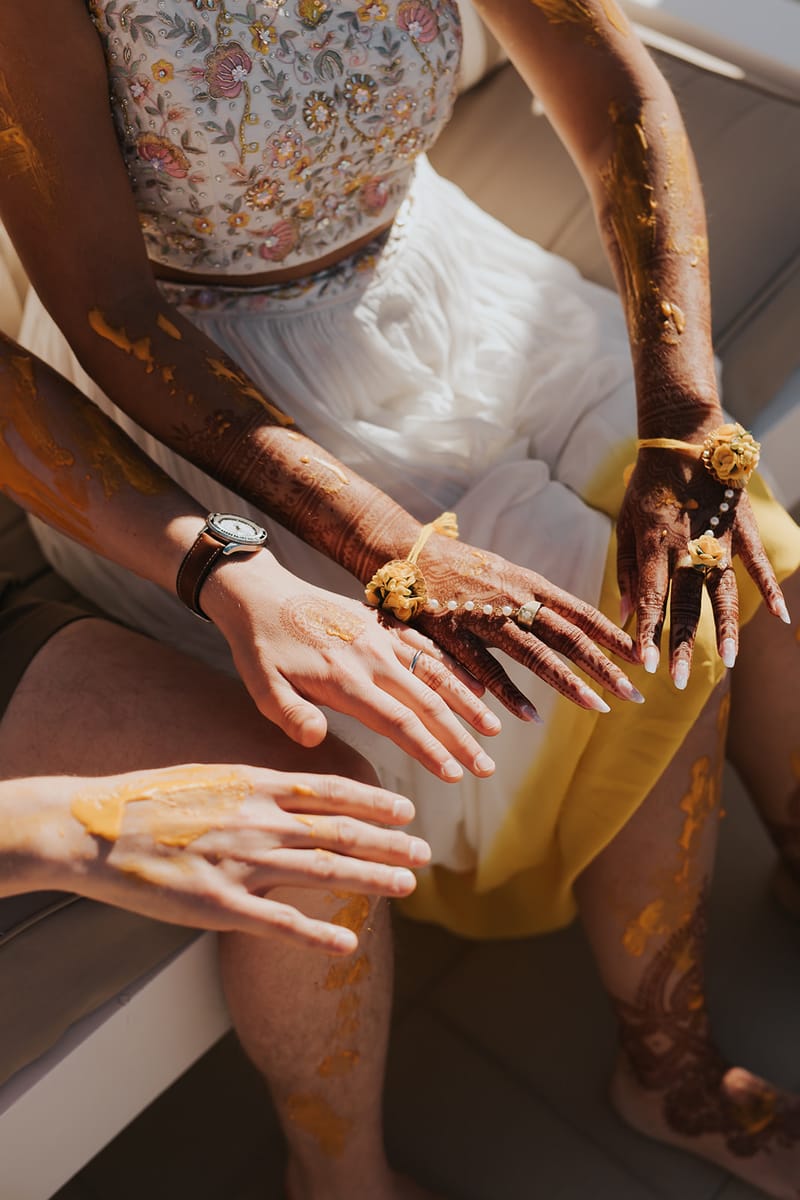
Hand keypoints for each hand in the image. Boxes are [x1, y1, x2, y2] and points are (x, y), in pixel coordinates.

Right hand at [31, 764, 430, 953]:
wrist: (95, 828)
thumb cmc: (148, 801)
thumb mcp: (210, 775)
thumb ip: (254, 787)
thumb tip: (290, 793)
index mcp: (256, 785)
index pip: (331, 792)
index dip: (375, 803)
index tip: (406, 811)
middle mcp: (259, 820)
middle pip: (340, 831)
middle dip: (389, 843)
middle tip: (425, 853)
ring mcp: (242, 862)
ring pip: (324, 870)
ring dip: (372, 879)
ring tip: (408, 887)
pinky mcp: (220, 904)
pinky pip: (279, 923)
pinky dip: (318, 934)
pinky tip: (348, 945)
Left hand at [204, 554, 501, 782]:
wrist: (257, 592)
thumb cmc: (258, 647)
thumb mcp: (260, 686)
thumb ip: (290, 715)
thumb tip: (318, 740)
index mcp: (345, 679)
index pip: (399, 722)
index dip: (431, 750)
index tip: (455, 775)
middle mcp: (371, 657)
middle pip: (428, 702)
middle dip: (461, 738)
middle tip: (487, 769)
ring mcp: (380, 637)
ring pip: (435, 672)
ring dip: (467, 703)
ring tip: (495, 730)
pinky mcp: (379, 623)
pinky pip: (424, 646)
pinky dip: (452, 666)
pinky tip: (475, 684)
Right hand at [408, 536, 641, 719]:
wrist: (407, 551)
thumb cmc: (459, 567)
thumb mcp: (505, 577)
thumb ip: (534, 602)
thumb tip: (570, 628)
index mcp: (530, 585)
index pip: (582, 613)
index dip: (615, 635)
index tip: (644, 656)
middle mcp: (515, 600)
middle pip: (569, 636)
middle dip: (605, 666)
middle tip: (636, 693)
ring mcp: (485, 617)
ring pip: (535, 653)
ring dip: (569, 682)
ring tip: (598, 707)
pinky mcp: (454, 634)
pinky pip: (486, 668)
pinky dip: (509, 694)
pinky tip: (531, 717)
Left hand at [617, 436, 787, 685]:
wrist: (684, 437)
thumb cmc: (647, 484)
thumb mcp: (625, 523)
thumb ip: (625, 569)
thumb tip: (622, 613)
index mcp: (653, 545)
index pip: (649, 598)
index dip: (647, 633)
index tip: (645, 666)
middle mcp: (686, 546)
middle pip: (685, 604)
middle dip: (682, 644)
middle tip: (679, 681)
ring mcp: (718, 538)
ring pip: (723, 591)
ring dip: (726, 628)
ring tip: (730, 661)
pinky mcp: (742, 529)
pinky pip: (757, 564)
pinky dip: (770, 589)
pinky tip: (780, 617)